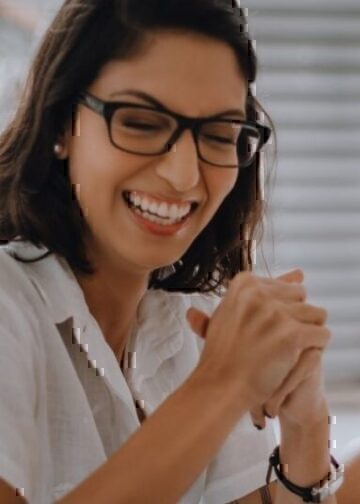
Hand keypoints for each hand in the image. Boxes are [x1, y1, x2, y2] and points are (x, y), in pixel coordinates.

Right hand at [187, 269, 329, 415]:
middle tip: (274, 340)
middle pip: (301, 298)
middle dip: (294, 318)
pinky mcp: (291, 334)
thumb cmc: (225, 352)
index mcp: (245, 282)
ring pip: (316, 315)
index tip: (263, 329)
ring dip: (306, 333)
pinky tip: (294, 358)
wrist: (220, 385)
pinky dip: (314, 348)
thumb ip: (266, 290)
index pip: (285, 287)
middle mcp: (260, 291)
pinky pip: (322, 335)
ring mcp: (275, 312)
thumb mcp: (235, 311)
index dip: (279, 311)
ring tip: (286, 350)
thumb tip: (300, 273)